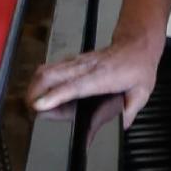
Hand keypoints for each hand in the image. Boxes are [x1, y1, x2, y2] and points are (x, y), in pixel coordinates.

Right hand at [26, 29, 162, 128]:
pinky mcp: (74, 61)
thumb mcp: (141, 92)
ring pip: (49, 69)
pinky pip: (52, 67)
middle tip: (29, 108)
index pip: (75, 86)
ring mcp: (78, 62)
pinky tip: (38, 90)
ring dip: (35, 84)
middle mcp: (87, 67)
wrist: (137, 44)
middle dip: (36, 91)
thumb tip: (121, 125)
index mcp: (103, 76)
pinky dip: (41, 79)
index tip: (40, 105)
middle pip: (53, 74)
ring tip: (29, 102)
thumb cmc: (139, 67)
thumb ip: (130, 111)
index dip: (55, 96)